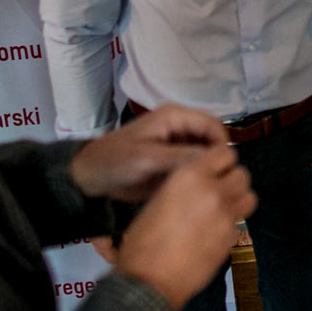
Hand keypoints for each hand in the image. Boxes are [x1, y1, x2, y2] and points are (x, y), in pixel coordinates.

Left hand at [70, 104, 228, 201]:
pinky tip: (199, 193)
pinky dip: (199, 177)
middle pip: (213, 140)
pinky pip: (195, 167)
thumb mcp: (147, 159)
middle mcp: (181, 128)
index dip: (222, 146)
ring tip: (210, 191)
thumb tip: (217, 161)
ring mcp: (178, 146)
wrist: (89, 178)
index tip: (222, 171)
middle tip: (217, 185)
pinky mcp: (174, 163)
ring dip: (209, 170)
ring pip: (206, 155)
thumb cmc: (115, 161)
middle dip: (218, 160)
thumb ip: (181, 157)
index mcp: (175, 117)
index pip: (214, 125)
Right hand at [116, 145, 256, 308]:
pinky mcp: (231, 238)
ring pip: (249, 196)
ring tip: (223, 208)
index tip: (215, 169)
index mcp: (190, 176)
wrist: (150, 280)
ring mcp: (226, 215)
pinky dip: (232, 223)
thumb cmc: (142, 242)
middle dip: (232, 180)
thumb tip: (198, 185)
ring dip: (238, 199)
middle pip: (242, 173)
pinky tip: (216, 232)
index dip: (221, 161)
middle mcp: (213, 191)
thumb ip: (184, 186)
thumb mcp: (159, 199)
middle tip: (218, 190)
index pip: (224, 152)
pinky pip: (241, 221)